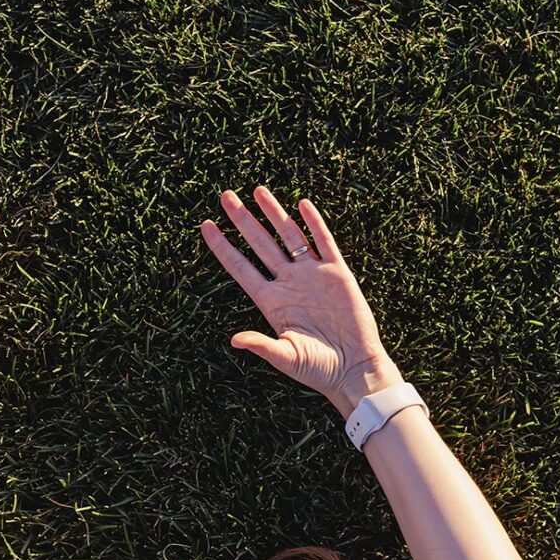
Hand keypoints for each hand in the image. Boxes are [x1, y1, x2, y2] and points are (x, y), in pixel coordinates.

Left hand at [201, 186, 403, 418]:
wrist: (354, 368)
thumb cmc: (317, 369)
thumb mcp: (286, 357)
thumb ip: (262, 346)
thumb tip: (234, 339)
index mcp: (271, 301)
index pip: (240, 267)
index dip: (223, 247)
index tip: (206, 226)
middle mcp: (288, 283)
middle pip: (260, 244)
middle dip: (242, 220)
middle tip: (225, 196)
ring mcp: (312, 276)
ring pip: (289, 236)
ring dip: (274, 214)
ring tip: (258, 190)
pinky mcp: (337, 274)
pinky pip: (324, 243)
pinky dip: (314, 224)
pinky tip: (302, 205)